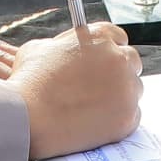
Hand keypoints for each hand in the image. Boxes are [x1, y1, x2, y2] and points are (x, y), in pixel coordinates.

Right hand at [9, 23, 141, 159]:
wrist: (27, 117)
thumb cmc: (29, 83)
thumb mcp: (39, 49)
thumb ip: (60, 46)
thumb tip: (64, 50)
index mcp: (99, 37)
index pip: (118, 37)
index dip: (109, 49)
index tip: (104, 60)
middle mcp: (118, 58)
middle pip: (130, 62)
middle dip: (118, 72)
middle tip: (100, 86)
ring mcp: (126, 88)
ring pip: (133, 90)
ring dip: (119, 96)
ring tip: (93, 107)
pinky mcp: (128, 117)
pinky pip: (132, 116)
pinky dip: (117, 120)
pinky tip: (97, 123)